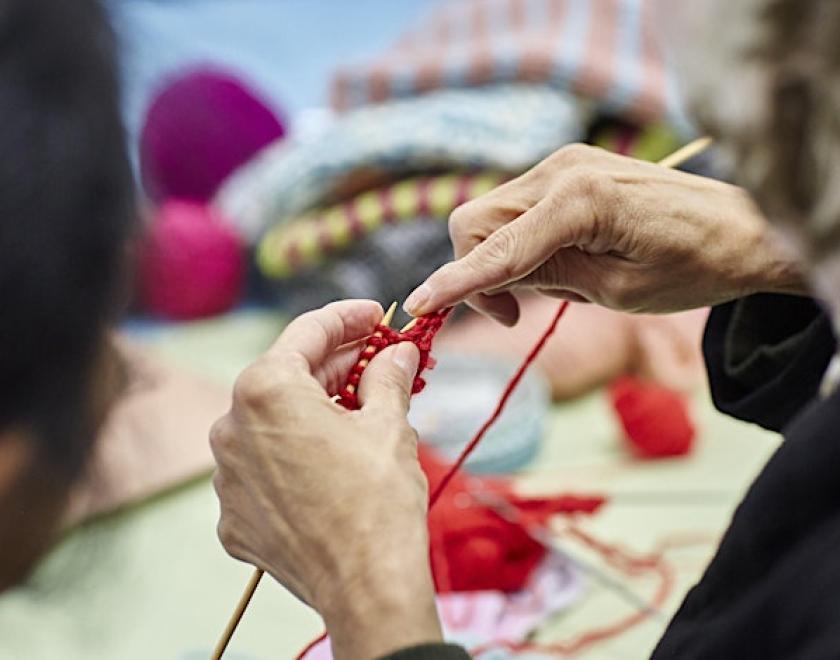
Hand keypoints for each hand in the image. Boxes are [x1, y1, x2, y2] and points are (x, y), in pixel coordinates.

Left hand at [211, 300, 441, 658]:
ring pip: (272, 424)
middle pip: (287, 377)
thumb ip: (388, 375)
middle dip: (336, 366)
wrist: (366, 586)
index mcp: (266, 391)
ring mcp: (227, 476)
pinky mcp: (233, 515)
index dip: (347, 318)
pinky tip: (332, 462)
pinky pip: (264, 469)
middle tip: (378, 359)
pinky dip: (295, 457)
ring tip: (360, 411)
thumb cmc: (378, 500)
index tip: (374, 315)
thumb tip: (398, 353)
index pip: (307, 333)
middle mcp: (231, 427)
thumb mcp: (390, 424)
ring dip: (313, 412)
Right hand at [404, 144, 805, 324]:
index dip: (455, 281)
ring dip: (496, 257)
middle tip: (513, 312)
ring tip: (546, 287)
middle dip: (476, 270)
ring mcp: (563, 163)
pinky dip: (516, 240)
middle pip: (476, 221)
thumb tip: (491, 279)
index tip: (418, 306)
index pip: (496, 247)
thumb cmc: (692, 268)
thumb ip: (547, 278)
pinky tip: (553, 260)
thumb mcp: (615, 291)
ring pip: (490, 213)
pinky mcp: (568, 169)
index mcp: (580, 201)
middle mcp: (563, 170)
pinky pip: (516, 207)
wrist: (743, 228)